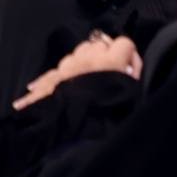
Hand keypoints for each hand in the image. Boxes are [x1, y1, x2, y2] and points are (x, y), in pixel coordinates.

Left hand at [14, 33, 142, 110]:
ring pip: (78, 52)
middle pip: (99, 44)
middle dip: (106, 55)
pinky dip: (54, 77)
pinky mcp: (52, 79)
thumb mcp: (131, 97)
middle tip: (109, 74)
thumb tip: (129, 69)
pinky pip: (53, 72)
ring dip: (83, 61)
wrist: (73, 132)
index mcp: (110, 62)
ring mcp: (68, 66)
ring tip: (86, 79)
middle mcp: (88, 58)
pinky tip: (44, 85)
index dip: (129, 56)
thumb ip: (131, 78)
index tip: (129, 71)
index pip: (125, 43)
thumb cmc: (107, 115)